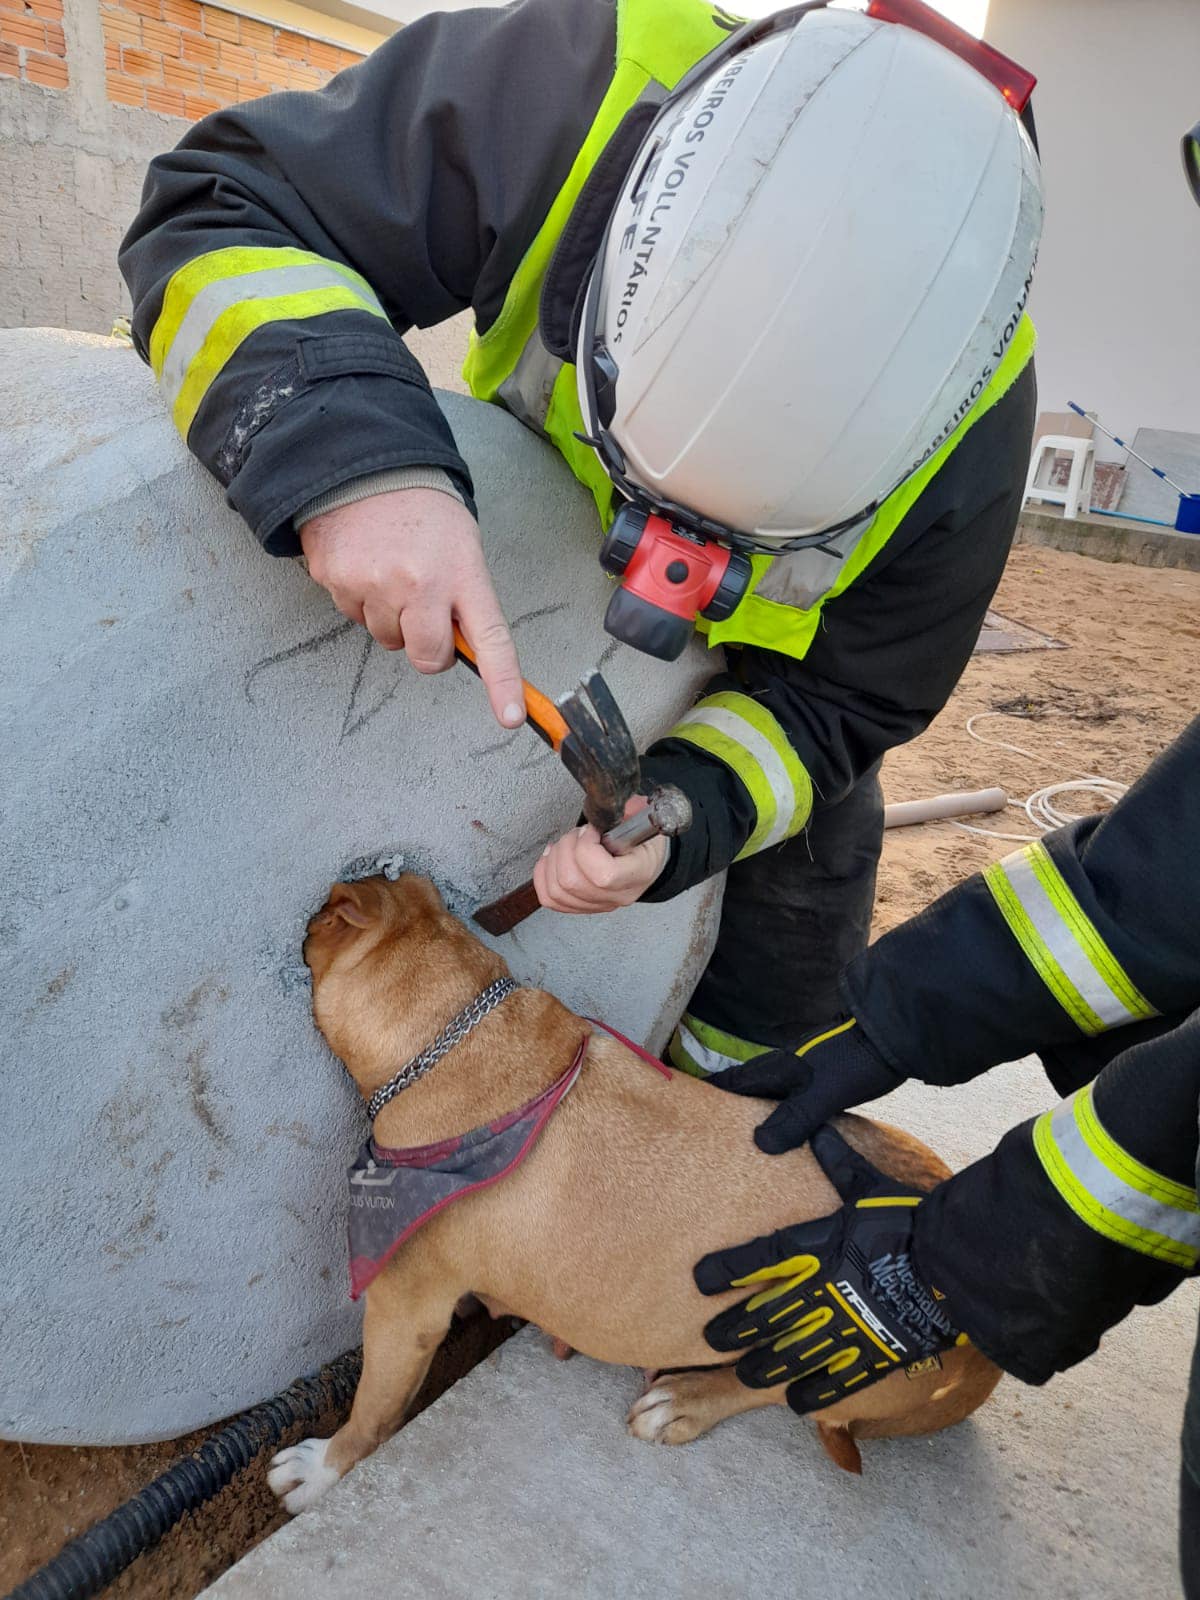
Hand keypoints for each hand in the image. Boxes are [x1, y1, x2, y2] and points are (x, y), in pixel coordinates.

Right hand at [300, 488, 525, 728]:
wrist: (364, 467)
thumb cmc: (421, 510)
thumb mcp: (461, 546)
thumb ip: (465, 598)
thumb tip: (461, 649)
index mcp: (461, 572)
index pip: (490, 639)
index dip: (502, 681)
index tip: (511, 716)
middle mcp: (420, 582)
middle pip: (427, 658)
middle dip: (428, 648)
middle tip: (425, 612)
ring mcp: (375, 584)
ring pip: (387, 639)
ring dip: (391, 618)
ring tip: (391, 572)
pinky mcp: (338, 581)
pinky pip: (353, 615)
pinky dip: (360, 599)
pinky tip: (366, 565)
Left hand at [533, 797, 667, 913]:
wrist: (646, 862)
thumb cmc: (643, 842)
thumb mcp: (642, 820)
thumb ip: (627, 809)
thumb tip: (609, 801)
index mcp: (637, 874)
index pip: (603, 876)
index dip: (586, 848)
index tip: (590, 830)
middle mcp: (617, 895)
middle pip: (572, 882)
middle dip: (566, 849)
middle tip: (577, 834)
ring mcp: (598, 904)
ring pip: (557, 891)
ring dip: (553, 860)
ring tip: (566, 844)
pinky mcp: (581, 905)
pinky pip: (550, 899)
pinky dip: (543, 876)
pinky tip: (552, 858)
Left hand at [694, 1124, 962, 1413]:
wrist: (953, 1265)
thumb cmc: (909, 1221)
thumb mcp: (870, 1186)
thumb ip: (839, 1164)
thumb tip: (817, 1130)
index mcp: (821, 1246)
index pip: (764, 1258)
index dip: (729, 1269)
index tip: (700, 1279)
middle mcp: (824, 1290)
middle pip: (767, 1315)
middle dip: (735, 1328)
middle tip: (711, 1338)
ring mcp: (845, 1327)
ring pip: (792, 1355)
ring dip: (763, 1366)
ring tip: (744, 1373)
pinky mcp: (871, 1355)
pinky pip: (835, 1382)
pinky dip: (812, 1394)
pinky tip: (794, 1400)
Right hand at [706, 1017, 902, 1153]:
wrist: (895, 1036)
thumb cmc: (858, 1061)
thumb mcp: (824, 1093)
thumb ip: (794, 1118)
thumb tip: (758, 1144)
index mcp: (777, 1069)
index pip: (731, 1083)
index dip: (706, 1095)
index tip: (680, 1110)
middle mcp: (784, 1070)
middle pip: (745, 1090)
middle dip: (724, 1110)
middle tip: (705, 1137)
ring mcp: (803, 1074)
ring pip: (767, 1097)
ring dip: (752, 1115)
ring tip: (738, 1143)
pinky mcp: (822, 1082)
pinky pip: (789, 1103)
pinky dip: (778, 1118)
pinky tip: (784, 1135)